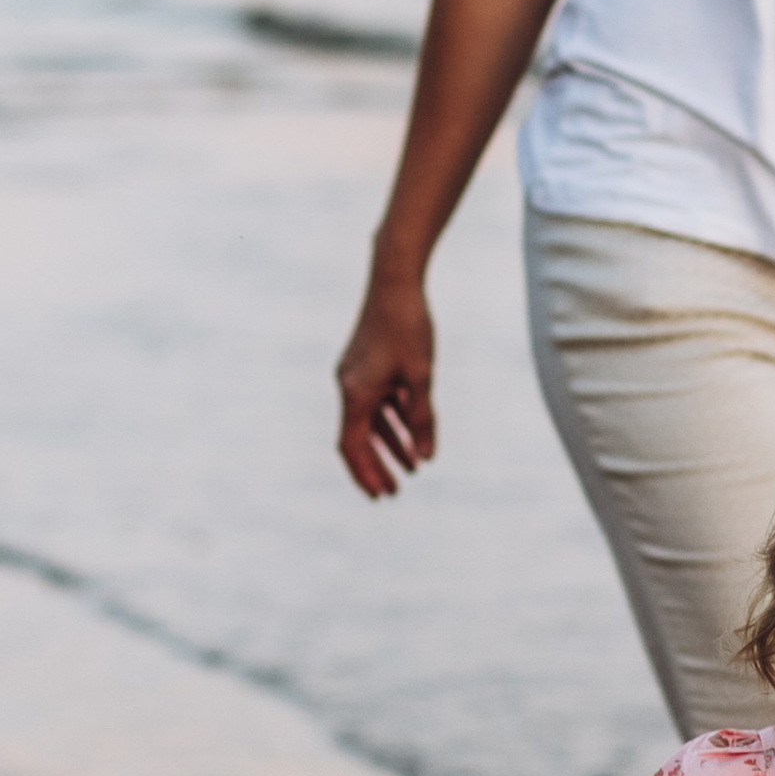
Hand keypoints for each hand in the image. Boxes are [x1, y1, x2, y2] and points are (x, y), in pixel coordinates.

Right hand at [335, 268, 436, 495]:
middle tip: (392, 494)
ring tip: (413, 468)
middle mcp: (349, 386)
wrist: (395, 279)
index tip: (381, 496)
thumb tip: (425, 457)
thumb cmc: (409, 326)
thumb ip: (422, 418)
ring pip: (369, 421)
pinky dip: (392, 420)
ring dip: (389, 445)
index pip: (354, 445)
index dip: (366, 473)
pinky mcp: (365, 364)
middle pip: (357, 439)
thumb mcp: (421, 377)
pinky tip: (412, 434)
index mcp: (356, 393)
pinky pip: (376, 402)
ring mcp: (355, 375)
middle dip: (375, 467)